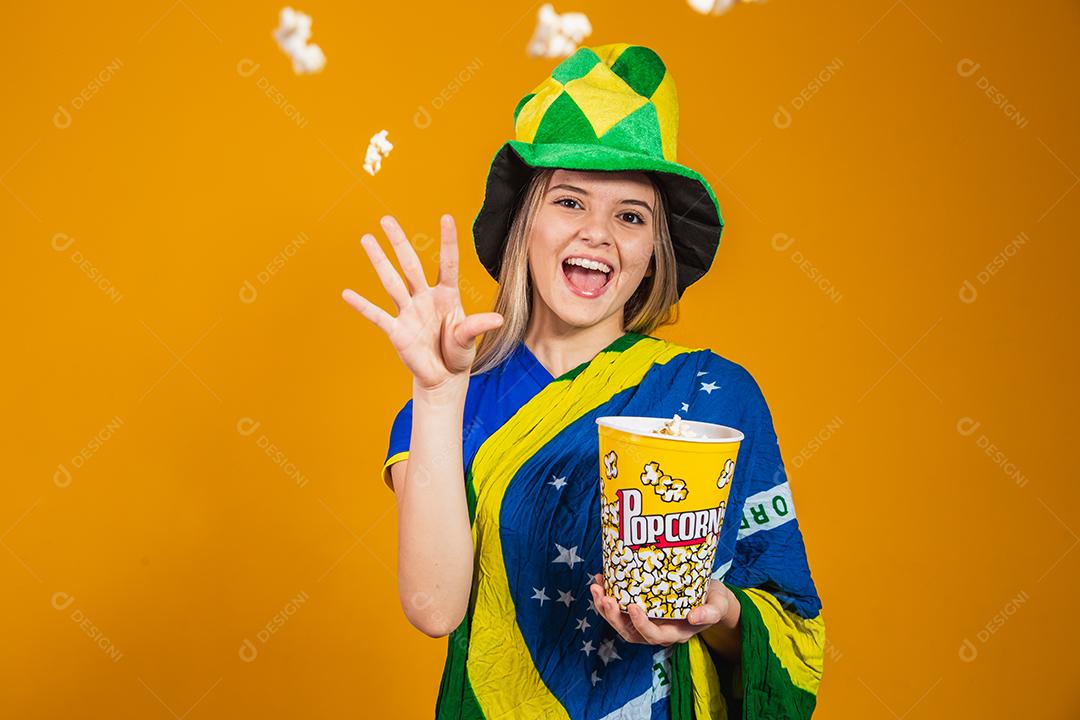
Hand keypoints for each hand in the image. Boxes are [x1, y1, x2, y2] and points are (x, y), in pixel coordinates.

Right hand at [342, 214, 503, 390]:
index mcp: (447, 295)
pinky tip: (347, 294)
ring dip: (379, 261)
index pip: (447, 263)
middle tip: (386, 219)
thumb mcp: (469, 338)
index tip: (446, 217)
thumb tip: (498, 319)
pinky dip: (363, 306)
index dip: (447, 241)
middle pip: (410, 265)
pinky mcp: (397, 331)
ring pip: (392, 282)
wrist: (444, 376)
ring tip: (367, 239)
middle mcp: (425, 298)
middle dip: (399, 242)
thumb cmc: (458, 352)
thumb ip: (476, 326)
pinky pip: (378, 316)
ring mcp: (409, 312)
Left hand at [588, 572, 737, 647]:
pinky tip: (601, 579)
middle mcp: (657, 630)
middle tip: (603, 596)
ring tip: (596, 586)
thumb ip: (710, 613)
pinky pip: (620, 607)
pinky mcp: (640, 608)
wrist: (710, 597)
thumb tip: (694, 617)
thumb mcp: (718, 605)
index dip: (641, 624)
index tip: (633, 606)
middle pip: (629, 632)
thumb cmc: (714, 601)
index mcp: (675, 633)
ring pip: (620, 621)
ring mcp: (647, 620)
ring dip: (604, 606)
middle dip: (613, 616)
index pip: (653, 635)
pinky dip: (608, 596)